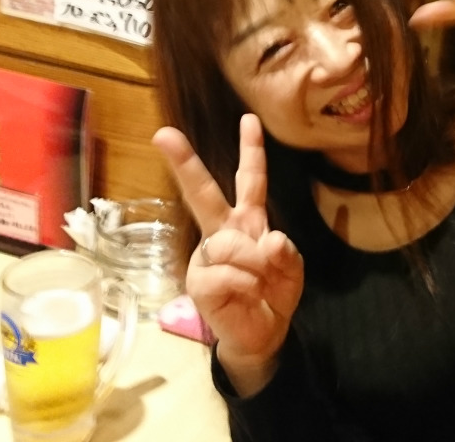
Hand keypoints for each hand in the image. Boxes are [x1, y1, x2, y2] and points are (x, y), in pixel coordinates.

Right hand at [152, 114, 303, 394]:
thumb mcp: (290, 270)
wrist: (262, 335)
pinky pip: (226, 273)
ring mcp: (207, 256)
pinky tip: (245, 295)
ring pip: (230, 244)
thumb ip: (285, 252)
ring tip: (259, 285)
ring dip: (255, 266)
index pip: (250, 182)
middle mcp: (222, 233)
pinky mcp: (199, 281)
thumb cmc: (273, 296)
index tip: (249, 119)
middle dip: (185, 164)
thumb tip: (269, 239)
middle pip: (204, 194)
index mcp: (246, 222)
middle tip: (164, 134)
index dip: (251, 151)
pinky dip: (245, 284)